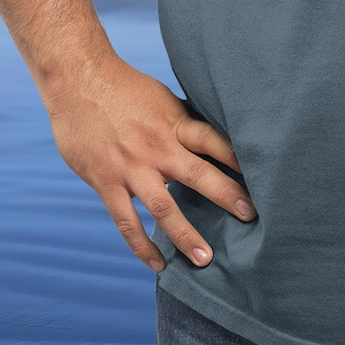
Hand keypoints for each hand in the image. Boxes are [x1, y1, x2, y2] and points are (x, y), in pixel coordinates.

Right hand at [44, 54, 252, 271]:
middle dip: (227, 197)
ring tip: (205, 259)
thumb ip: (185, 123)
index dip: (240, 158)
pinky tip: (158, 263)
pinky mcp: (106, 182)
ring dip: (186, 235)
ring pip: (163, 208)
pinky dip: (142, 245)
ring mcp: (131, 168)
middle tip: (251, 218)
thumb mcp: (164, 99)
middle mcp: (157, 147)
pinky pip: (126, 221)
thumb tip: (216, 139)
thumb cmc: (124, 88)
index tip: (267, 176)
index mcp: (175, 123)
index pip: (215, 142)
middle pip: (199, 175)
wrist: (77, 81)